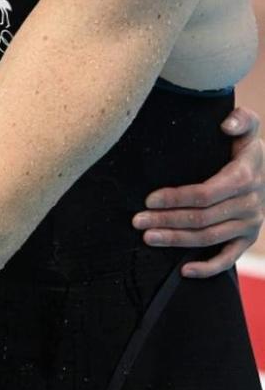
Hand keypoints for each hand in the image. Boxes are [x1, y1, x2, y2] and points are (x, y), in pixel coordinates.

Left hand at [133, 106, 263, 276]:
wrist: (264, 168)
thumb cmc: (243, 144)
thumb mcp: (247, 126)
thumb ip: (242, 120)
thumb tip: (227, 125)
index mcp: (245, 177)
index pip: (205, 193)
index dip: (175, 198)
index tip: (148, 199)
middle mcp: (251, 204)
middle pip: (202, 218)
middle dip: (167, 221)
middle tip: (137, 221)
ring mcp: (250, 224)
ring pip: (209, 238)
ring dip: (176, 240)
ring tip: (147, 236)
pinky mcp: (247, 238)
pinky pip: (229, 259)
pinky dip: (208, 268)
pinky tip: (184, 270)